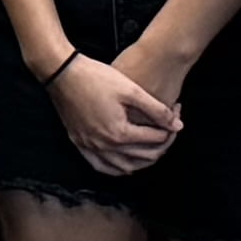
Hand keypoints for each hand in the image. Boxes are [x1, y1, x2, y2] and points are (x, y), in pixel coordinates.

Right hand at [50, 45, 185, 173]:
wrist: (62, 73)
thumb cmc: (96, 77)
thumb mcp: (131, 89)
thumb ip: (157, 110)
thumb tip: (178, 126)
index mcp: (120, 133)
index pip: (156, 140)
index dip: (171, 127)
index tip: (175, 114)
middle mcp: (105, 146)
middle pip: (144, 156)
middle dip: (163, 144)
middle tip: (169, 129)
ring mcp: (90, 147)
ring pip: (125, 167)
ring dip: (144, 160)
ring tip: (153, 146)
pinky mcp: (80, 144)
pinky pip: (102, 167)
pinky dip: (118, 168)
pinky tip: (125, 162)